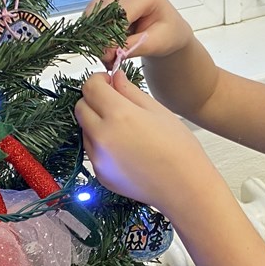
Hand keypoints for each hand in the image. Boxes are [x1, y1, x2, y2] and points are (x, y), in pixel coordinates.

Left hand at [75, 71, 220, 217]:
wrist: (184, 188)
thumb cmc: (179, 149)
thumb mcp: (157, 110)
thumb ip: (130, 91)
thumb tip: (115, 77)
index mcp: (118, 115)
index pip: (90, 87)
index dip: (98, 79)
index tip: (108, 81)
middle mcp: (102, 136)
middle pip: (80, 107)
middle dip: (93, 99)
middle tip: (113, 102)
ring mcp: (98, 158)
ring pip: (84, 129)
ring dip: (96, 122)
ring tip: (123, 128)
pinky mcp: (100, 174)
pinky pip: (92, 151)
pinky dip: (102, 144)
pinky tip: (125, 148)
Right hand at [84, 0, 194, 67]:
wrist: (168, 29)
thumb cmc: (167, 34)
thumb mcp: (156, 43)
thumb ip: (132, 47)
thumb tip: (108, 53)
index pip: (121, 12)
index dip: (112, 34)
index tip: (109, 55)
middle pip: (104, 10)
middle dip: (102, 36)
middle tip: (106, 58)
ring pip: (93, 12)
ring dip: (96, 35)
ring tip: (108, 54)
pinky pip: (91, 15)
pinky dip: (95, 31)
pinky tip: (106, 44)